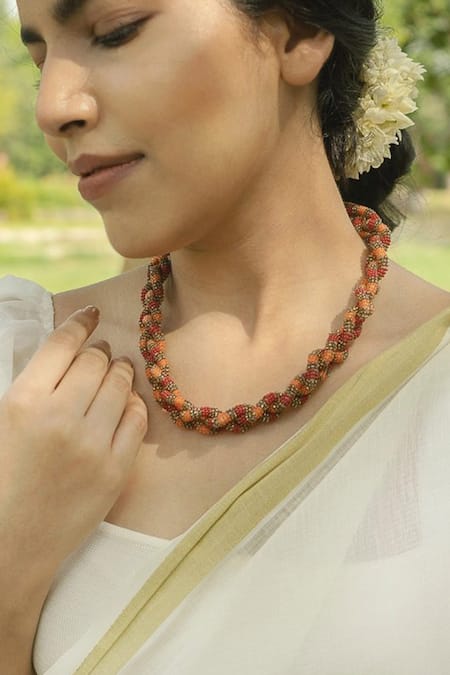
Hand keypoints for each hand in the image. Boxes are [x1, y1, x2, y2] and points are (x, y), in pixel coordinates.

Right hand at [0, 306, 147, 587]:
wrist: (12, 543)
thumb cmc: (2, 477)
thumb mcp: (2, 422)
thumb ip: (33, 385)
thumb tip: (68, 349)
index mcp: (23, 402)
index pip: (63, 344)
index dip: (81, 322)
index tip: (92, 314)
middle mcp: (60, 418)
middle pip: (96, 360)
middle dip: (100, 350)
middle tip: (101, 352)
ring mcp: (93, 445)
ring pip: (120, 385)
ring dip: (120, 372)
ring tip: (117, 371)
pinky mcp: (116, 470)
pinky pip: (137, 418)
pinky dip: (133, 404)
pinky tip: (125, 402)